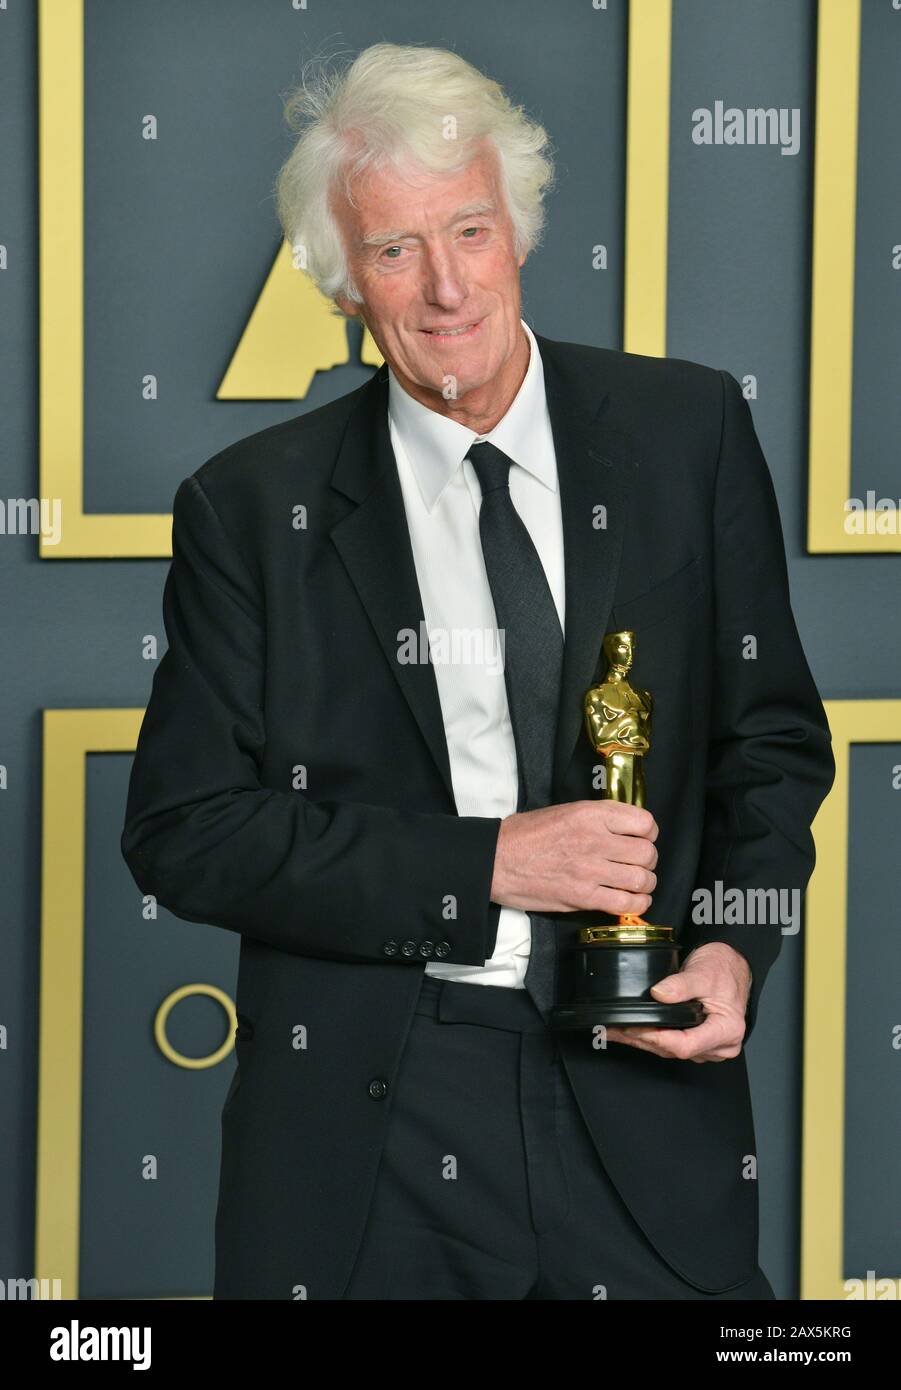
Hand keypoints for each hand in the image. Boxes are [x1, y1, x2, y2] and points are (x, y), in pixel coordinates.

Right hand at [490, 800, 657, 917]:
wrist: (496, 860)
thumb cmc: (524, 835)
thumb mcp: (564, 811)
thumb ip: (596, 818)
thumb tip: (623, 829)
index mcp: (590, 814)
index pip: (644, 822)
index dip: (648, 832)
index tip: (643, 838)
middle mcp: (594, 840)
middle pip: (647, 853)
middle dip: (648, 860)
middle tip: (639, 864)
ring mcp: (590, 870)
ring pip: (641, 879)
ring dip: (645, 883)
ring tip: (637, 884)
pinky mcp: (583, 896)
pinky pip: (626, 903)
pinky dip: (636, 904)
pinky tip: (632, 901)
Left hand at [604, 942, 751, 1060]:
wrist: (731, 966)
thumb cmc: (723, 970)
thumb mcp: (703, 973)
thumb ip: (681, 985)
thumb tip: (659, 994)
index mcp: (727, 1031)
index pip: (686, 1045)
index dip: (658, 1038)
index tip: (636, 1027)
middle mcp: (720, 1045)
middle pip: (674, 1051)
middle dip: (642, 1040)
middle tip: (614, 1029)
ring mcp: (708, 1047)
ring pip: (669, 1051)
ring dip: (641, 1041)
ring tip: (614, 1031)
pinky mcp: (697, 1043)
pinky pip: (670, 1045)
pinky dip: (650, 1038)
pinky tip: (630, 1032)